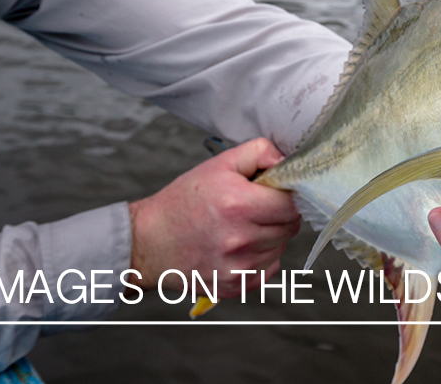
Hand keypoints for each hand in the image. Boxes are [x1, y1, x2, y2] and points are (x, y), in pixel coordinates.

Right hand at [128, 138, 298, 297]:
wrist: (149, 241)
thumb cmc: (183, 201)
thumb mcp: (219, 164)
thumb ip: (259, 153)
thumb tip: (287, 161)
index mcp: (239, 205)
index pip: (291, 203)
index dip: (287, 195)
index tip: (275, 192)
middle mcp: (240, 239)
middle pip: (290, 227)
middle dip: (279, 215)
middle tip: (257, 208)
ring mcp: (237, 267)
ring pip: (280, 248)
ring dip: (271, 236)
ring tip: (244, 227)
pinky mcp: (234, 286)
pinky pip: (268, 269)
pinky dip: (261, 258)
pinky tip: (240, 247)